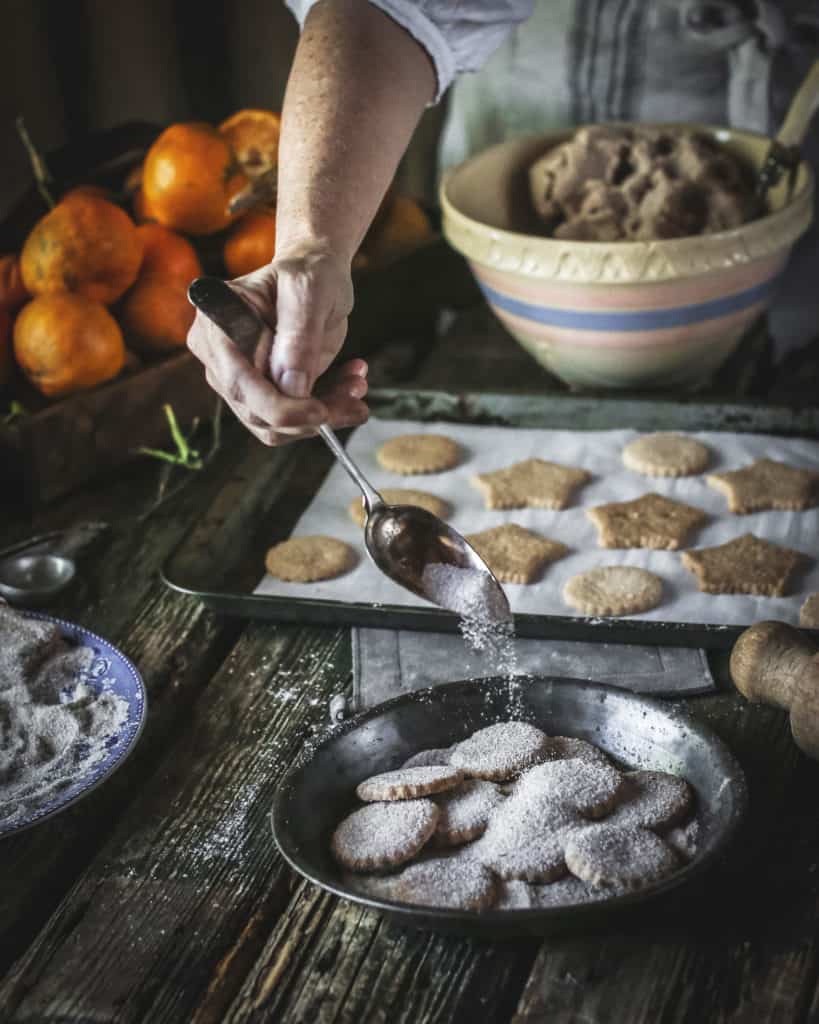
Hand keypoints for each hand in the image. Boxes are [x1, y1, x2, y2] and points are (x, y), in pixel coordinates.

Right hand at [187, 251, 367, 445]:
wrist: (316, 272)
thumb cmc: (308, 272)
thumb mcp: (309, 292)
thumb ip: (299, 335)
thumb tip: (291, 387)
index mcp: (216, 325)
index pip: (239, 384)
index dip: (279, 408)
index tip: (321, 412)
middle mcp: (219, 358)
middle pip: (258, 413)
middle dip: (311, 415)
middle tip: (356, 397)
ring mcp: (241, 380)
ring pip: (278, 426)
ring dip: (325, 414)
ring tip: (357, 387)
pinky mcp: (265, 393)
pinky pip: (293, 421)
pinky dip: (328, 410)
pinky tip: (351, 385)